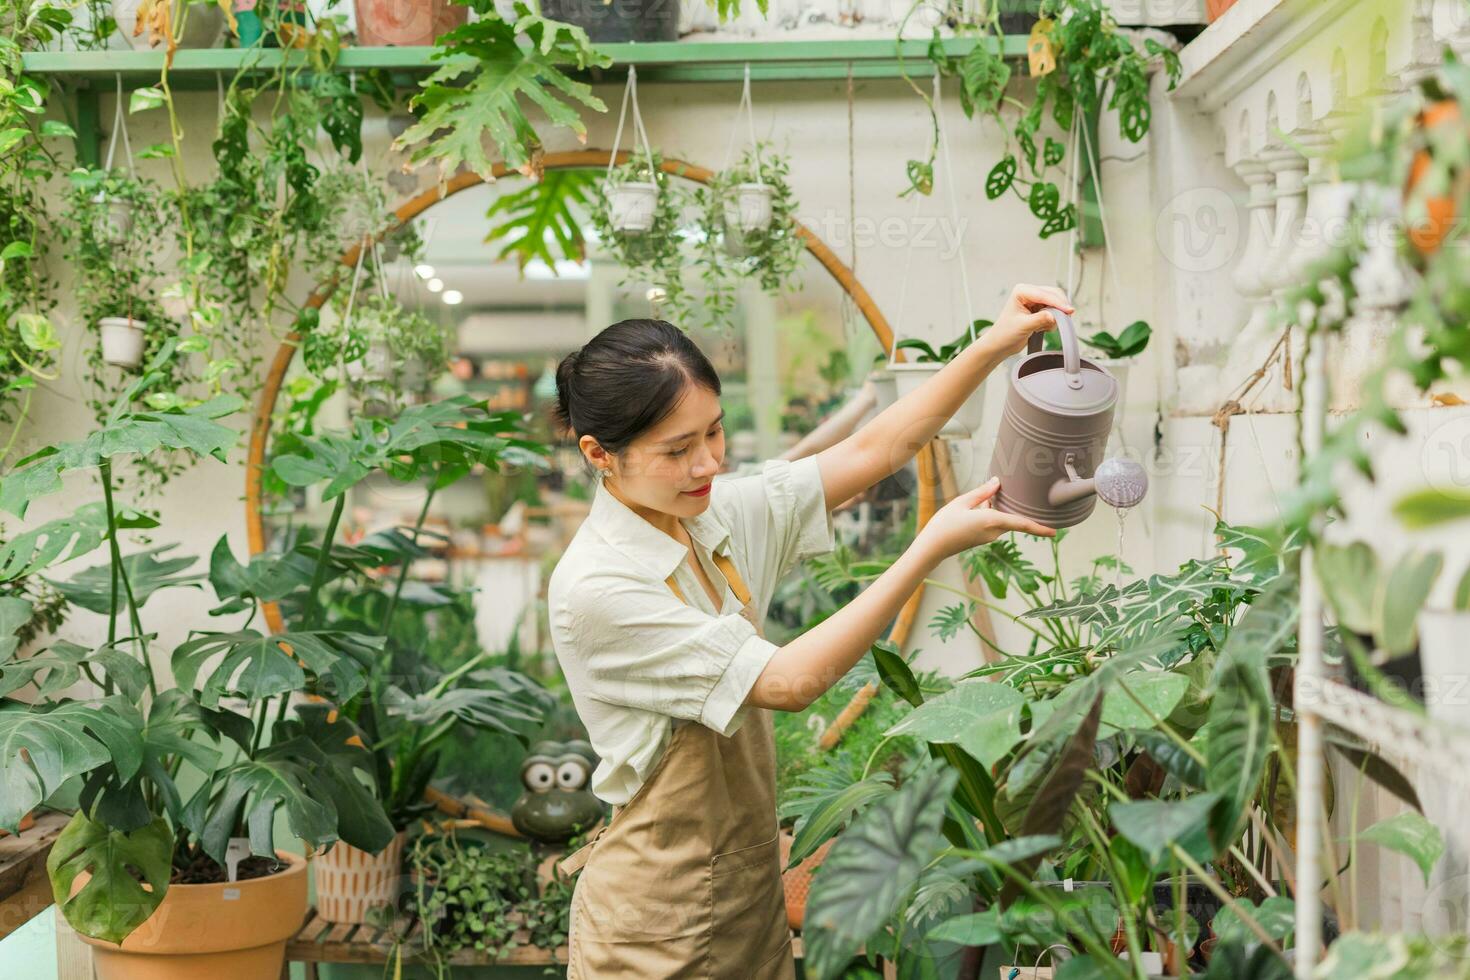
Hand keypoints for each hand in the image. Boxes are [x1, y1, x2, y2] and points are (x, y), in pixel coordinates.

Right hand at [917, 477, 1054, 558]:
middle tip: (1003, 490)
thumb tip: (997, 482)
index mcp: (991, 521)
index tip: (1055, 532)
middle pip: (1010, 516)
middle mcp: (993, 532)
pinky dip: (988, 513)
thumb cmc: (944, 524)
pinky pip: (992, 523)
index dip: (1039, 528)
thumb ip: (982, 493)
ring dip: (994, 507)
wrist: (932, 547)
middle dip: (1008, 505)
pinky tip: (974, 506)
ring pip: (1000, 519)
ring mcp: (987, 537)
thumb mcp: (962, 502)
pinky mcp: (981, 539)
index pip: (1021, 523)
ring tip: (981, 497)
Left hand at [987, 283, 1074, 357]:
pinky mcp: (1039, 309)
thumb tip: (1054, 316)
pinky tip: (1043, 328)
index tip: (1069, 311)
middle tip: (1064, 321)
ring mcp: (1035, 300)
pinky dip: (1053, 320)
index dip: (1058, 303)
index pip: (1044, 294)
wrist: (1000, 344)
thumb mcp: (1023, 326)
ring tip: (1044, 328)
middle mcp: (1029, 292)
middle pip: (1054, 294)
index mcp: (1022, 291)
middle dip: (1059, 308)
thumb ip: (1039, 319)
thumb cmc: (1005, 333)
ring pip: (1056, 303)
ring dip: (1056, 316)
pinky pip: (1054, 311)